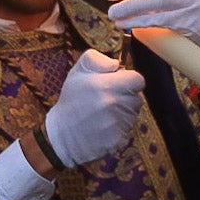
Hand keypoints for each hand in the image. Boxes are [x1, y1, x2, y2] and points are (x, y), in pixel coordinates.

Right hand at [42, 49, 145, 168]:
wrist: (61, 134)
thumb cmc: (72, 100)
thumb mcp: (78, 71)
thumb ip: (97, 59)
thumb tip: (116, 64)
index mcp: (107, 85)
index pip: (138, 80)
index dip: (129, 81)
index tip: (118, 84)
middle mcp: (114, 104)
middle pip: (137, 98)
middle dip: (126, 97)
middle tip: (107, 101)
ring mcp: (117, 124)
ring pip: (133, 114)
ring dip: (123, 113)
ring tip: (103, 115)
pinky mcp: (118, 140)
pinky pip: (128, 130)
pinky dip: (119, 129)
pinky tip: (104, 128)